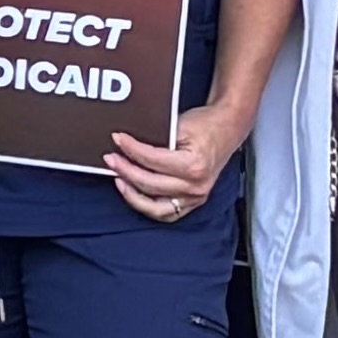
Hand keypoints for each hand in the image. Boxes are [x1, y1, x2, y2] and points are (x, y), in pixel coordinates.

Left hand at [106, 100, 245, 224]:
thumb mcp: (180, 124)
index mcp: (194, 165)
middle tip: (111, 158)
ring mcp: (195, 197)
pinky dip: (146, 206)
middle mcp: (196, 186)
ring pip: (154, 206)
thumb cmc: (206, 125)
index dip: (131, 149)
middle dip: (125, 170)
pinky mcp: (193, 202)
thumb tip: (126, 143)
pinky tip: (133, 193)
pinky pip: (165, 213)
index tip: (118, 139)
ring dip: (132, 192)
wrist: (227, 129)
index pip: (152, 160)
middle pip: (149, 184)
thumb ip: (155, 136)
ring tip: (118, 177)